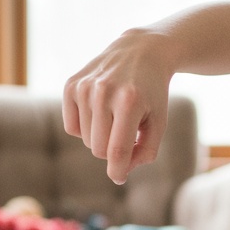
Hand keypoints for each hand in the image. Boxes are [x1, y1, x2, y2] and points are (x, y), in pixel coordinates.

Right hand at [62, 28, 171, 184]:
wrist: (141, 52)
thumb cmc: (153, 94)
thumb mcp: (159, 123)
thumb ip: (144, 153)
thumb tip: (119, 173)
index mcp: (129, 103)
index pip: (117, 150)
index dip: (117, 171)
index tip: (119, 177)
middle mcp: (103, 93)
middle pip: (98, 149)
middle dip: (112, 150)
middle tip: (126, 132)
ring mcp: (84, 87)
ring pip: (85, 140)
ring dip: (100, 136)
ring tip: (115, 115)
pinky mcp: (71, 85)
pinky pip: (71, 127)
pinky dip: (84, 127)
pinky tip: (99, 111)